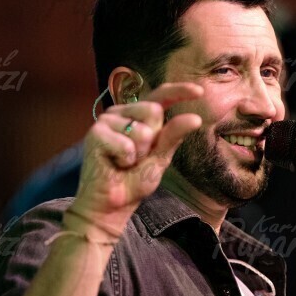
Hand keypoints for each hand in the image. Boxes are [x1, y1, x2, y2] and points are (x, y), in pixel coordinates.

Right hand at [69, 82, 202, 232]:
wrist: (113, 204)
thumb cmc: (134, 180)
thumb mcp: (161, 157)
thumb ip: (173, 136)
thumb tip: (195, 118)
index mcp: (138, 115)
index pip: (160, 96)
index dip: (179, 91)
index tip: (200, 91)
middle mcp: (122, 113)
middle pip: (153, 110)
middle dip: (153, 139)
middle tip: (138, 157)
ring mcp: (107, 121)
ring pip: (141, 129)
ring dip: (139, 153)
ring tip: (125, 162)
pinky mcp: (95, 133)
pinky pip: (126, 144)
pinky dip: (126, 159)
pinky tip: (114, 164)